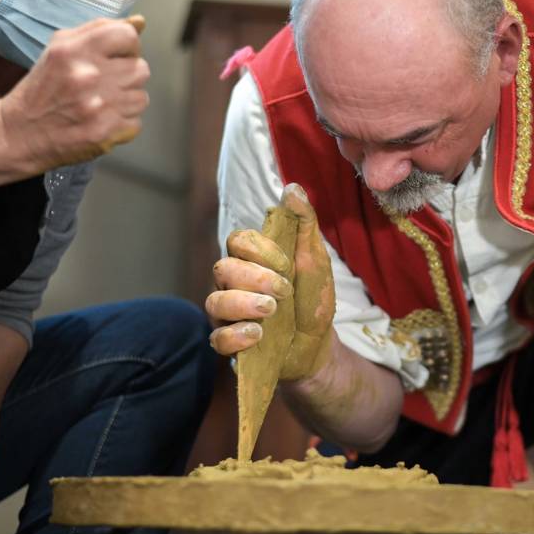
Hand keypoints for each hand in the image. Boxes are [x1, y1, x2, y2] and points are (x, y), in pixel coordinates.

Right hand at [0, 16, 148, 169]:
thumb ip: (100, 30)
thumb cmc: (43, 89)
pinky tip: (101, 121)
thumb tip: (139, 22)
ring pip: (141, 97)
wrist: (21, 133)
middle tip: (104, 85)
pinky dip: (122, 124)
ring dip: (126, 102)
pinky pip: (136, 123)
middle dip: (126, 77)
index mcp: (75, 49)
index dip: (128, 47)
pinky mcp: (106, 132)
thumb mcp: (61, 48)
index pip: (129, 36)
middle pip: (141, 69)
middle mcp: (89, 75)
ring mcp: (99, 106)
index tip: (117, 57)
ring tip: (102, 104)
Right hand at [207, 183, 335, 380]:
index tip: (287, 264)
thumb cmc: (313, 299)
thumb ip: (305, 224)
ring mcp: (229, 314)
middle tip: (284, 290)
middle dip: (254, 277)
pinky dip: (235, 335)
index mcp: (252, 261)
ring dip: (242, 303)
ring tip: (271, 310)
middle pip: (222, 268)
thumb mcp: (316, 259)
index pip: (237, 240)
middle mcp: (234, 284)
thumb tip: (293, 188)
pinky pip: (217, 337)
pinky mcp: (230, 344)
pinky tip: (257, 335)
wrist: (318, 345)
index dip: (259, 249)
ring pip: (215, 302)